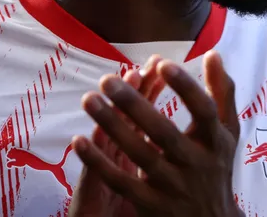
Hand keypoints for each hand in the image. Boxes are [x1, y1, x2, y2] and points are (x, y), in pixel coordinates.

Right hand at [69, 56, 165, 216]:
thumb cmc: (137, 203)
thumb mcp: (150, 175)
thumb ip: (162, 147)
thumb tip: (188, 122)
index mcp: (138, 150)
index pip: (148, 112)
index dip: (152, 89)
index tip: (160, 64)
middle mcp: (120, 155)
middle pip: (128, 120)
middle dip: (134, 94)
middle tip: (137, 69)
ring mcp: (106, 171)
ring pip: (107, 142)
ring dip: (107, 118)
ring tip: (108, 91)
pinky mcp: (94, 196)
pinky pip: (92, 177)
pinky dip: (87, 159)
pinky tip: (79, 140)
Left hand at [72, 51, 241, 216]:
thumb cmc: (217, 165)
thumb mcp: (228, 131)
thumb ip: (222, 93)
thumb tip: (213, 54)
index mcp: (215, 141)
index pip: (204, 111)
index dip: (186, 87)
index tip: (163, 64)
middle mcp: (195, 164)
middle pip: (164, 133)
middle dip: (134, 105)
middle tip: (107, 80)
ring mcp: (171, 186)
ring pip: (138, 155)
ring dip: (111, 127)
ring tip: (89, 100)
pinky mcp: (150, 204)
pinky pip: (120, 182)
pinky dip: (99, 162)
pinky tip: (79, 140)